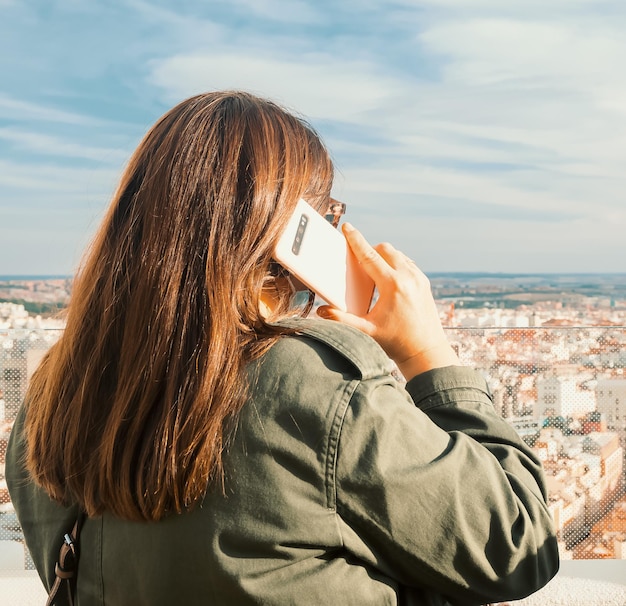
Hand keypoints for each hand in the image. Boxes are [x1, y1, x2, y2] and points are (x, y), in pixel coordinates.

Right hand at [317, 223, 459, 380]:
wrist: (427, 352)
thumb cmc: (397, 343)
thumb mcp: (366, 331)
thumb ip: (342, 320)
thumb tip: (321, 311)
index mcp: (393, 285)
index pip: (370, 256)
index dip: (356, 240)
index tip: (347, 227)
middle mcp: (409, 277)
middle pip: (385, 249)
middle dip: (370, 250)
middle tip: (358, 261)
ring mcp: (420, 278)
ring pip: (398, 254)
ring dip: (384, 257)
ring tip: (372, 272)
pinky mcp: (425, 283)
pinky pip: (408, 263)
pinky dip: (396, 264)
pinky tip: (388, 278)